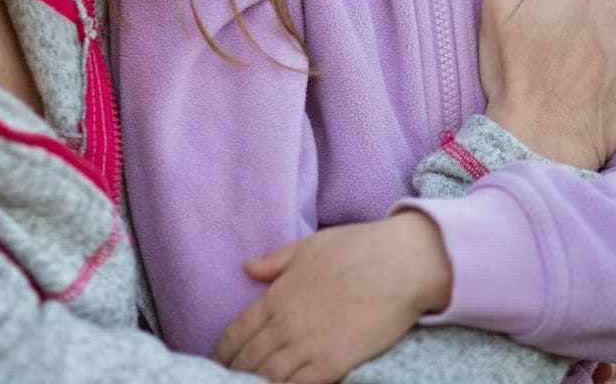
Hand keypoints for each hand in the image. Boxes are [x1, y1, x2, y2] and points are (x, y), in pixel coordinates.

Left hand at [211, 213, 449, 382]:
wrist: (398, 263)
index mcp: (278, 294)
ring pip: (269, 376)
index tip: (217, 362)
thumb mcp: (308, 246)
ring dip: (253, 383)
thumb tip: (247, 267)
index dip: (224, 350)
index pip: (239, 330)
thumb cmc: (356, 248)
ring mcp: (308, 344)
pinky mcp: (333, 362)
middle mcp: (287, 322)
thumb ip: (275, 261)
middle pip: (250, 358)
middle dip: (234, 373)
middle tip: (223, 381)